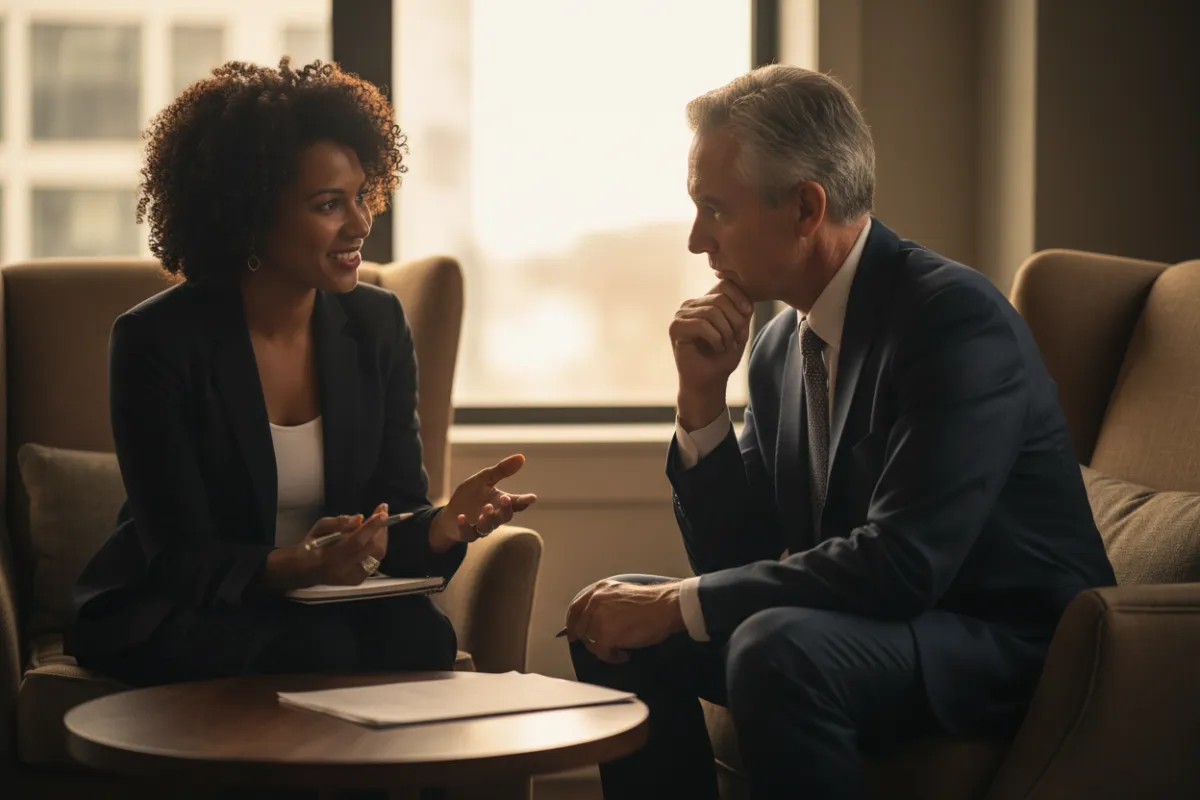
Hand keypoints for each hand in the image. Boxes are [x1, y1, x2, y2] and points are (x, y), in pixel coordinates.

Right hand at [261, 507, 390, 591]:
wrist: (305, 570)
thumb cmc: (312, 545)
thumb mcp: (319, 528)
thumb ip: (339, 522)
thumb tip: (360, 518)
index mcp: (330, 557)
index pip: (357, 541)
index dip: (371, 527)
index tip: (382, 512)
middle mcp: (344, 570)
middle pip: (371, 549)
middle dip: (380, 530)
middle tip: (382, 514)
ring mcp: (353, 577)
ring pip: (377, 556)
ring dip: (381, 537)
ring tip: (380, 523)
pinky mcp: (358, 580)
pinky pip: (374, 561)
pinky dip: (376, 547)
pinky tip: (373, 537)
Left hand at [429, 454, 537, 551]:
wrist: (450, 515)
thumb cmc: (470, 496)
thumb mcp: (483, 479)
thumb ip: (501, 471)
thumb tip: (521, 457)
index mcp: (500, 503)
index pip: (516, 503)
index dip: (524, 501)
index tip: (532, 498)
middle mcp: (494, 517)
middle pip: (505, 516)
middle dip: (506, 509)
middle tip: (505, 498)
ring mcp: (480, 527)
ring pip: (488, 527)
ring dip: (489, 518)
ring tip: (487, 508)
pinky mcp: (466, 533)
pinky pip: (467, 533)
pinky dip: (464, 526)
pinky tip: (461, 517)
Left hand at [564, 579, 686, 663]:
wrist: (665, 606)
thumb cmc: (651, 602)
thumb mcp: (621, 593)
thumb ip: (606, 603)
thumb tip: (597, 621)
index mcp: (599, 590)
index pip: (575, 608)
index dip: (572, 624)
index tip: (572, 634)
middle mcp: (595, 601)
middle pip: (581, 628)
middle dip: (590, 640)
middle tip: (602, 646)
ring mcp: (599, 618)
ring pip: (591, 641)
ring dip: (603, 649)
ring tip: (618, 650)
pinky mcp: (607, 635)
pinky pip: (602, 652)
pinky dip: (612, 657)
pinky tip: (623, 655)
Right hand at [671, 280, 752, 426]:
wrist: (708, 382)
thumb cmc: (723, 358)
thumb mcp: (739, 330)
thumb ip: (742, 311)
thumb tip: (748, 294)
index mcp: (705, 301)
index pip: (724, 284)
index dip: (739, 296)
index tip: (748, 313)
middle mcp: (690, 304)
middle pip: (720, 297)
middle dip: (734, 319)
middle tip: (737, 339)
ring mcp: (680, 315)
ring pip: (712, 311)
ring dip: (726, 331)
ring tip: (727, 345)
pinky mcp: (675, 327)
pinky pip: (701, 324)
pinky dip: (715, 338)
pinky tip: (717, 348)